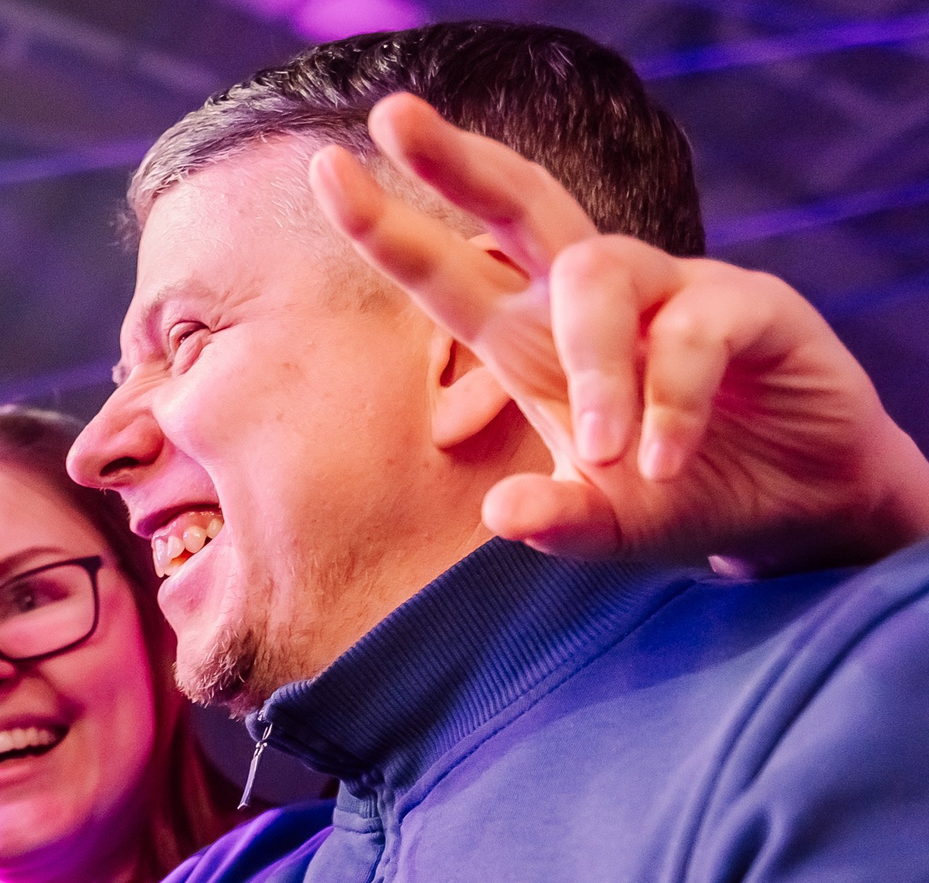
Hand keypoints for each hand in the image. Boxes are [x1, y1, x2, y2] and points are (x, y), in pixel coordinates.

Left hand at [311, 94, 928, 573]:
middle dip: (452, 161)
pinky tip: (670, 457)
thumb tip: (504, 516)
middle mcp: (593, 298)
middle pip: (517, 204)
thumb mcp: (607, 528)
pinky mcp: (750, 304)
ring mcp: (672, 289)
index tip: (325, 170)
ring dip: (594, 368)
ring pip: (597, 276)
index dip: (387, 225)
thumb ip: (554, 524)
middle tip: (394, 116)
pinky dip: (672, 400)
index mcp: (532, 341)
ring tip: (606, 452)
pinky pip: (693, 331)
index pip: (448, 272)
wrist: (795, 507)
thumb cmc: (680, 494)